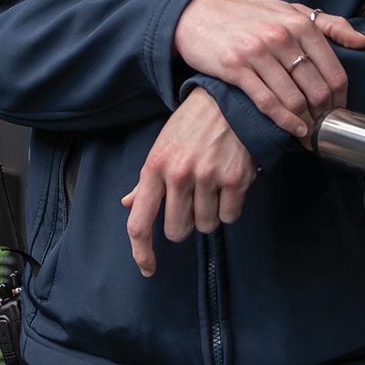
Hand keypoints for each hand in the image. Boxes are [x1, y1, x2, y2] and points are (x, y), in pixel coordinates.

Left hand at [122, 88, 256, 275]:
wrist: (230, 97)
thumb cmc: (192, 123)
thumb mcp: (162, 145)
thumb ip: (146, 180)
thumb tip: (129, 205)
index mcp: (155, 166)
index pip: (140, 222)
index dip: (142, 252)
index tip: (147, 267)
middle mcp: (179, 174)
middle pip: (177, 231)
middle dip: (185, 224)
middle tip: (192, 202)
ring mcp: (208, 177)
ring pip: (206, 225)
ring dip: (209, 214)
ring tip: (213, 186)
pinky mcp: (236, 178)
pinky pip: (230, 216)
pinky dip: (230, 207)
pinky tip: (229, 185)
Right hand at [174, 0, 364, 139]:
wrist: (198, 15)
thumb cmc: (246, 15)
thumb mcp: (288, 9)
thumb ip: (327, 24)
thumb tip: (361, 43)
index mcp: (300, 22)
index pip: (334, 70)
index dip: (340, 98)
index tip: (339, 112)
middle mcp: (282, 36)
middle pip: (317, 89)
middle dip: (325, 115)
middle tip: (325, 129)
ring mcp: (258, 52)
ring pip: (294, 99)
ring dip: (306, 123)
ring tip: (309, 134)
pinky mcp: (236, 68)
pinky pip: (267, 102)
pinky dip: (284, 121)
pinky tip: (293, 129)